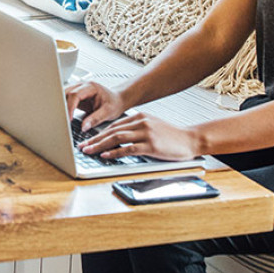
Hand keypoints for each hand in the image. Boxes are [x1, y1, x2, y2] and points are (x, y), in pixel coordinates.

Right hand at [65, 80, 124, 132]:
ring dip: (61, 106)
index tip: (69, 119)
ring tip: (62, 118)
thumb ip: (95, 119)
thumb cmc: (114, 103)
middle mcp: (82, 86)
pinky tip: (65, 116)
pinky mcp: (76, 96)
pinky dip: (64, 107)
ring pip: (63, 95)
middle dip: (62, 106)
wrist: (117, 100)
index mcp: (91, 87)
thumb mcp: (108, 112)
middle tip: (62, 119)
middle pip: (65, 93)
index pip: (74, 95)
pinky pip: (66, 99)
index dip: (69, 107)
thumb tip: (83, 127)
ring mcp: (78, 90)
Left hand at [76, 110, 202, 161]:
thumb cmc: (172, 136)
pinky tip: (106, 155)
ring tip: (89, 151)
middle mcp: (141, 122)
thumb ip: (136, 130)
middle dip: (94, 139)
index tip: (87, 139)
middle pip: (112, 131)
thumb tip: (118, 138)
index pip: (114, 125)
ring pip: (117, 138)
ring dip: (100, 145)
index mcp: (140, 117)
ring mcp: (146, 133)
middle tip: (82, 146)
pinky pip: (128, 148)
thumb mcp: (152, 127)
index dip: (98, 133)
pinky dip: (115, 152)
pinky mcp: (151, 144)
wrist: (191, 139)